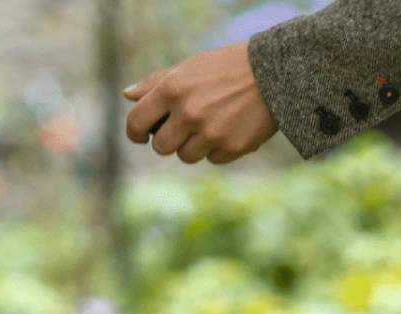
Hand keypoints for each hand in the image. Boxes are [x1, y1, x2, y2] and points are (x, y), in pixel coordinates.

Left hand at [124, 42, 277, 165]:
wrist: (272, 73)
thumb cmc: (226, 68)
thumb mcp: (190, 67)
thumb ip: (157, 82)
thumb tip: (128, 95)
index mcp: (173, 88)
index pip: (137, 121)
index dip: (135, 133)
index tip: (140, 136)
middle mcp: (189, 112)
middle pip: (162, 147)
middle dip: (168, 141)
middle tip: (181, 129)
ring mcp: (210, 133)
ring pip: (186, 156)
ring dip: (194, 145)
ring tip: (211, 123)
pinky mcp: (231, 148)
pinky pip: (212, 159)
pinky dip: (217, 148)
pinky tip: (230, 128)